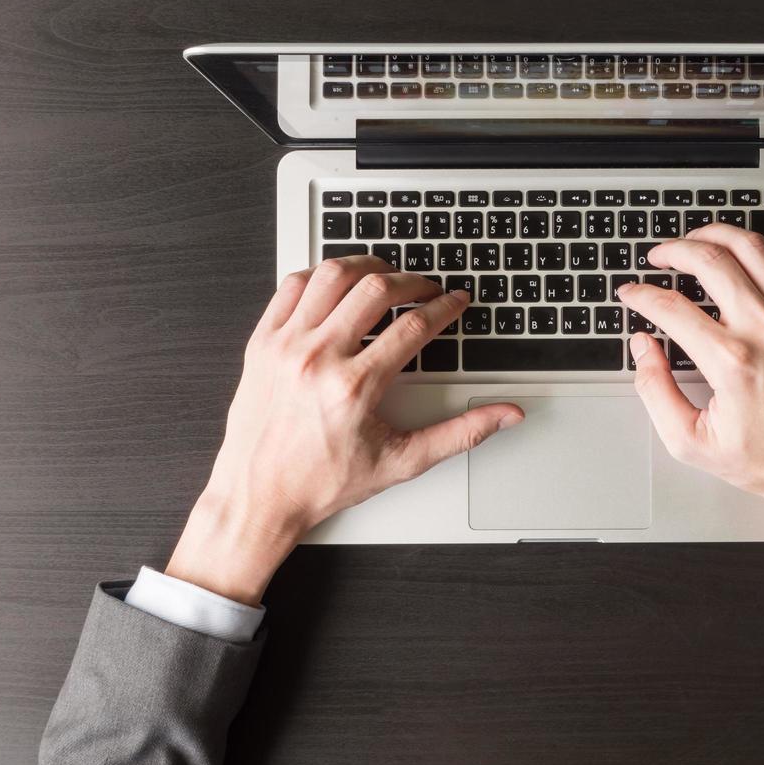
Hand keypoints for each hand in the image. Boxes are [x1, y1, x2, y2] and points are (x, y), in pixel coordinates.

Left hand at [165, 256, 523, 604]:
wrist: (259, 497)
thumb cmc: (323, 482)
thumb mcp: (402, 461)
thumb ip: (461, 433)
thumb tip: (504, 415)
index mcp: (354, 387)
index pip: (413, 326)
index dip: (444, 307)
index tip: (455, 301)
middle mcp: (317, 359)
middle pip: (375, 289)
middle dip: (412, 281)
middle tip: (427, 288)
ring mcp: (285, 346)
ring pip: (331, 275)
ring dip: (366, 266)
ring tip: (386, 275)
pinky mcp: (261, 343)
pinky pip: (291, 287)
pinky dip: (320, 276)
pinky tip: (338, 284)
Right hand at [617, 225, 763, 609]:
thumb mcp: (693, 443)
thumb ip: (655, 391)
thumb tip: (643, 348)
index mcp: (732, 363)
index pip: (671, 307)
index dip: (641, 294)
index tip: (631, 293)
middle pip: (710, 260)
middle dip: (673, 250)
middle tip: (658, 256)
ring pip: (753, 248)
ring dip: (717, 235)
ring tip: (697, 240)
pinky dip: (762, 250)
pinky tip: (744, 256)